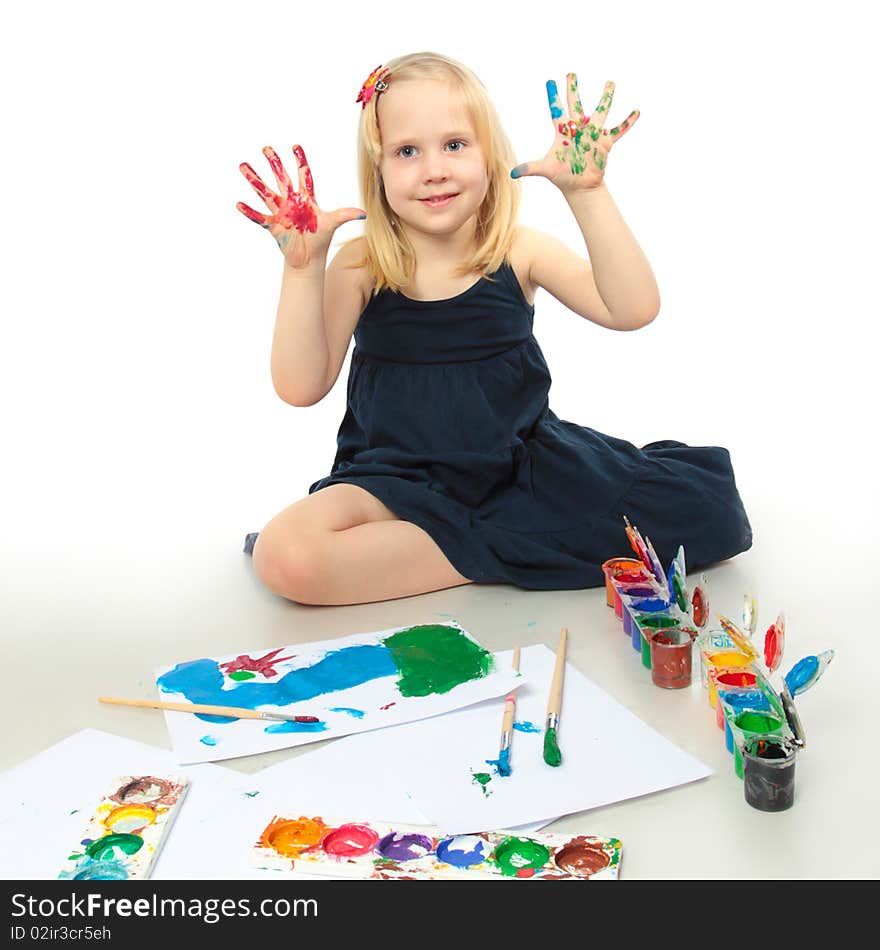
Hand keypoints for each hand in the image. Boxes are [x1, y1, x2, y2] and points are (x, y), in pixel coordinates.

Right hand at [236, 145, 364, 267]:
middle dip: (274, 164)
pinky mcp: (273, 226)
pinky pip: (259, 217)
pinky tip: (238, 203)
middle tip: (266, 148)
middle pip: (281, 179)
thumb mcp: (332, 224)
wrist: (309, 258)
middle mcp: (291, 202)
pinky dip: (249, 211)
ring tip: (243, 166)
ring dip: (255, 180)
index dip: (300, 162)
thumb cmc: (320, 239)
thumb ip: (345, 215)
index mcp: (306, 199)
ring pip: (266, 192)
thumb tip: (364, 214)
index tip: (295, 146)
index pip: (303, 176)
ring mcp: (280, 212)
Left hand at [511, 75, 638, 193]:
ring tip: (610, 83)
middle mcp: (578, 129)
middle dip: (573, 89)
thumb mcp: (546, 170)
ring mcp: (592, 134)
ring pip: (600, 112)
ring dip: (605, 98)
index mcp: (563, 132)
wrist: (579, 186)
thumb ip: (530, 168)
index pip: (556, 110)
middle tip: (571, 73)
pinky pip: (619, 130)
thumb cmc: (562, 176)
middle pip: (575, 105)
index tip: (550, 81)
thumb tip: (512, 173)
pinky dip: (628, 122)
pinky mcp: (605, 143)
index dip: (553, 96)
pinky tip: (637, 112)